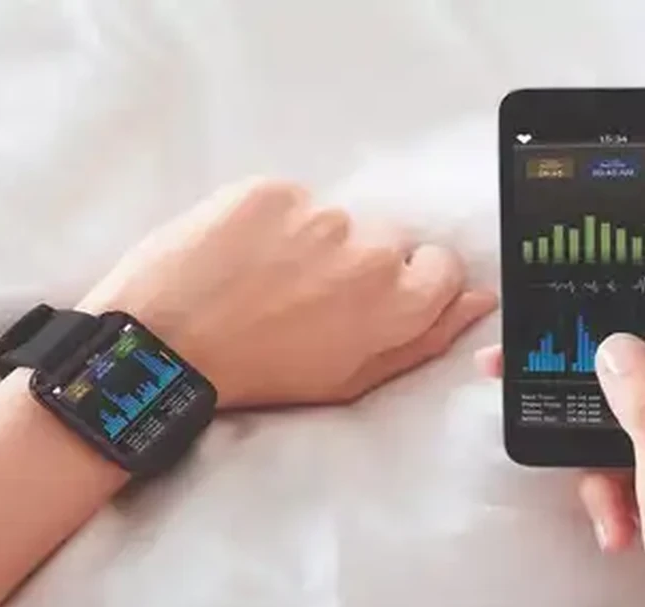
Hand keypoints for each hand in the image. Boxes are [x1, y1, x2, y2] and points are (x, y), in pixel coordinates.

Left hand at [80, 177, 496, 407]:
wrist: (165, 344)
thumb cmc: (262, 374)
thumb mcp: (352, 379)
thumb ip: (425, 338)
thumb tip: (479, 300)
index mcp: (395, 303)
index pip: (442, 265)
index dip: (409, 284)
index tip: (371, 301)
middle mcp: (368, 249)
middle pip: (389, 240)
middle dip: (361, 263)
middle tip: (310, 297)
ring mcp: (318, 213)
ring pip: (338, 219)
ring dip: (314, 242)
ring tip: (268, 279)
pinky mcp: (272, 189)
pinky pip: (292, 199)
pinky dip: (273, 222)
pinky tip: (243, 257)